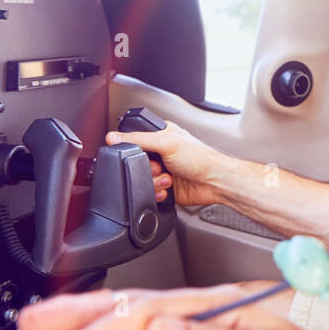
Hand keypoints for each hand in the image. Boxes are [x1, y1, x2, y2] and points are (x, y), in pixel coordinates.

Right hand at [105, 120, 230, 204]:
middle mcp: (161, 153)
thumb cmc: (201, 158)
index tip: (143, 155)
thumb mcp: (167, 142)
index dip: (133, 150)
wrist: (215, 183)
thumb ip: (138, 139)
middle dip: (146, 170)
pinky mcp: (165, 188)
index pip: (134, 140)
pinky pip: (149, 194)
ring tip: (168, 178)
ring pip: (141, 181)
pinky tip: (168, 189)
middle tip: (159, 167)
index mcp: (161, 135)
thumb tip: (113, 138)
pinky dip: (156, 193)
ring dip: (153, 182)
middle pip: (135, 164)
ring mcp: (163, 171)